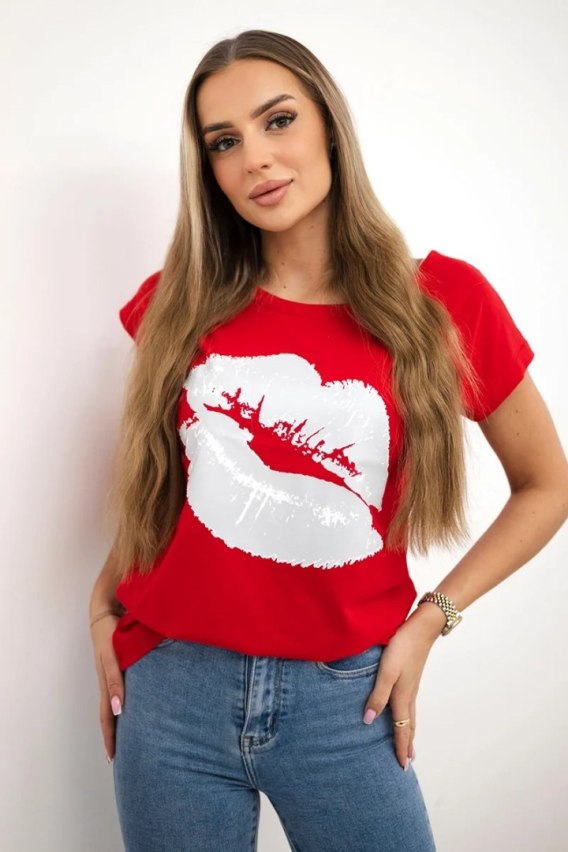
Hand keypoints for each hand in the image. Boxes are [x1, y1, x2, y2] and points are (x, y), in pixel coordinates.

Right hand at [90, 614, 123, 763]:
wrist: (106, 611)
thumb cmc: (110, 633)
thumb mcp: (112, 656)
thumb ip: (114, 679)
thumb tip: (118, 708)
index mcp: (106, 683)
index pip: (107, 716)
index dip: (110, 736)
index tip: (112, 757)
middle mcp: (107, 681)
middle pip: (108, 714)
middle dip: (112, 736)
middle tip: (117, 757)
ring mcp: (110, 674)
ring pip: (112, 704)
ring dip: (117, 722)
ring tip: (124, 739)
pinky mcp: (115, 666)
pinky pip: (117, 690)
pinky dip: (121, 704)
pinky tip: (129, 708)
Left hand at [362, 617, 438, 768]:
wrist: (421, 629)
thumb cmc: (401, 648)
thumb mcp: (386, 672)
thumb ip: (377, 696)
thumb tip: (367, 721)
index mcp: (402, 697)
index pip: (402, 730)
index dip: (401, 748)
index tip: (402, 767)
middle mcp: (409, 695)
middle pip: (409, 726)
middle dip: (408, 745)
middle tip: (408, 763)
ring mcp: (412, 687)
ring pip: (411, 716)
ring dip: (410, 733)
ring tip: (410, 745)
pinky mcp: (412, 678)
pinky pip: (411, 706)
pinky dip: (409, 718)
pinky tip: (406, 713)